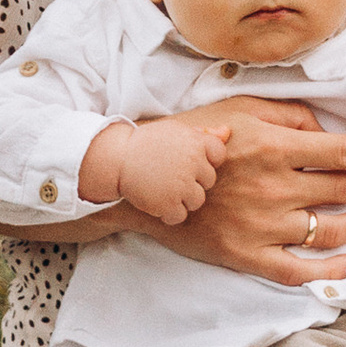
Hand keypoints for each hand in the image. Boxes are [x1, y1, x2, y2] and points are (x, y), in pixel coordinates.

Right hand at [87, 113, 227, 225]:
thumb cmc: (147, 143)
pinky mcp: (167, 203)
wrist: (118, 158)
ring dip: (183, 199)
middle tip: (172, 178)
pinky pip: (180, 216)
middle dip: (194, 181)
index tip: (189, 163)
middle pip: (209, 181)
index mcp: (196, 142)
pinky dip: (170, 214)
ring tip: (165, 191)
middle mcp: (192, 163)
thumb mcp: (175, 131)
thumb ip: (203, 134)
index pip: (219, 155)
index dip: (206, 161)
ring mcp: (181, 184)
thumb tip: (227, 133)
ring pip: (197, 200)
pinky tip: (159, 205)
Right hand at [133, 100, 345, 290]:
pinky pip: (297, 269)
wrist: (145, 181)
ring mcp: (262, 226)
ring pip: (331, 229)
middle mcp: (274, 188)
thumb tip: (329, 128)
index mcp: (276, 147)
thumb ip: (292, 116)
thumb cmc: (197, 136)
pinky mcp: (246, 255)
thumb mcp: (244, 108)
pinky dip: (329, 269)